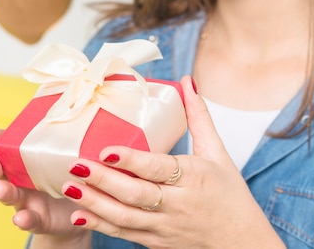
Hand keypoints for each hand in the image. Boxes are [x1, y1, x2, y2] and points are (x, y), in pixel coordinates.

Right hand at [0, 128, 86, 244]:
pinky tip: (21, 218)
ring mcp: (27, 199)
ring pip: (9, 194)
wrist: (83, 211)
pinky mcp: (38, 219)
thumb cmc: (76, 173)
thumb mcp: (77, 153)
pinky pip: (29, 220)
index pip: (5, 142)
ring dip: (2, 191)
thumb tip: (94, 110)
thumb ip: (78, 137)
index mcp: (28, 155)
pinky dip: (24, 219)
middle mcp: (21, 175)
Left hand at [60, 76, 283, 247]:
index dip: (132, 161)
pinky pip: (125, 234)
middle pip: (136, 194)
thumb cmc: (231, 196)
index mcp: (194, 178)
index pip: (158, 169)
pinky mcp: (156, 242)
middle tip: (76, 164)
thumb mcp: (218, 154)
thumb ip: (199, 117)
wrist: (243, 244)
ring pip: (125, 217)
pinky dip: (101, 225)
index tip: (107, 150)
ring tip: (70, 187)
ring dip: (95, 203)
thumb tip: (188, 81)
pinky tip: (79, 214)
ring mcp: (165, 227)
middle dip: (103, 181)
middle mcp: (178, 204)